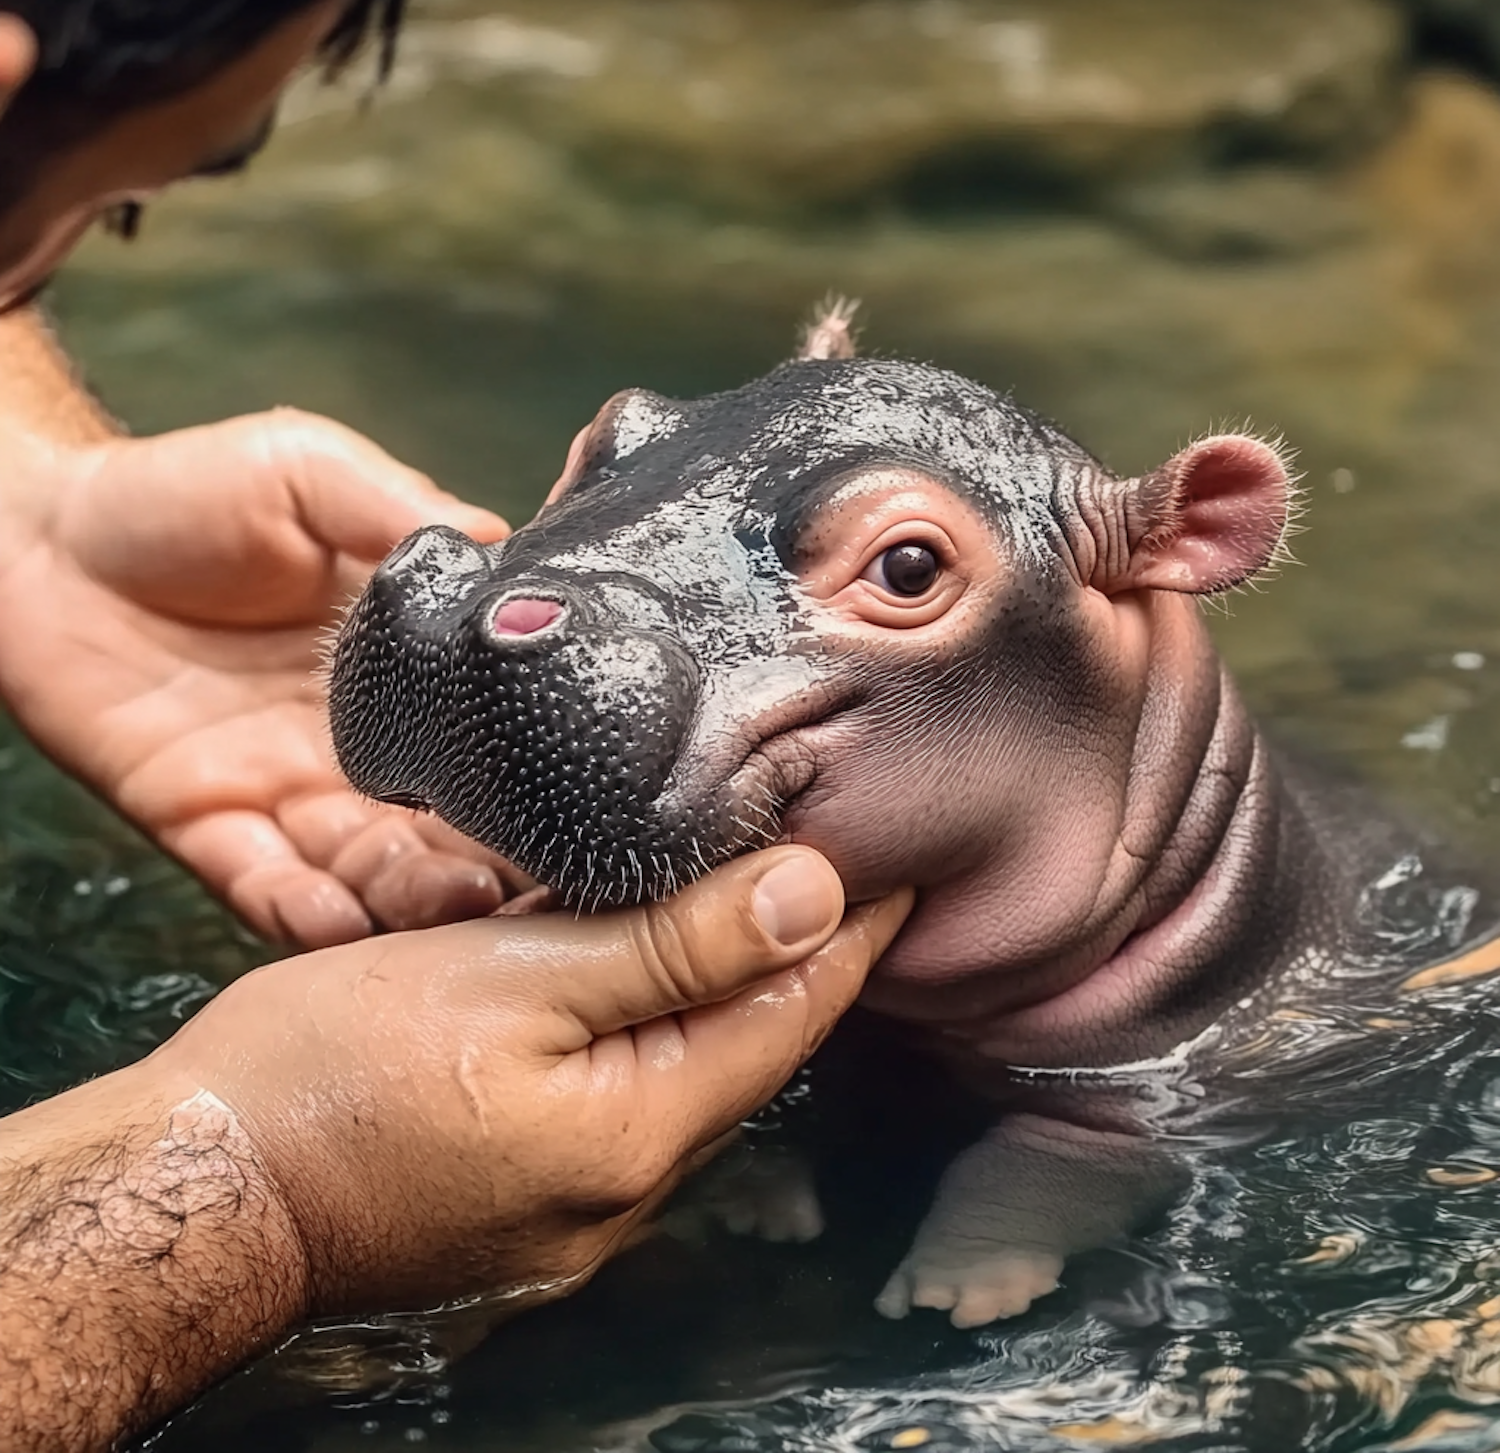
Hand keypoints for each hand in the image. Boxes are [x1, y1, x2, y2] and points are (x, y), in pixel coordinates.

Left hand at [0, 407, 515, 947]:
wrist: (35, 535)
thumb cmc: (179, 493)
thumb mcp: (308, 473)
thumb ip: (400, 511)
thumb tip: (507, 545)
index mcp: (398, 670)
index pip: (484, 733)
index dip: (532, 770)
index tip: (583, 795)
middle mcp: (359, 746)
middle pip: (445, 824)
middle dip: (492, 859)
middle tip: (535, 876)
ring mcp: (287, 791)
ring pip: (370, 872)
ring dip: (415, 898)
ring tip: (458, 904)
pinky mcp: (208, 825)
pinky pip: (264, 887)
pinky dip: (303, 915)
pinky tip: (341, 921)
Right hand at [0, 847, 910, 1450]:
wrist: (204, 1183)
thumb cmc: (331, 1070)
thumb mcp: (507, 976)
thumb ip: (667, 945)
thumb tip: (810, 897)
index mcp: (641, 1129)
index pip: (794, 1009)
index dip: (852, 926)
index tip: (897, 855)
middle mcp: (632, 1186)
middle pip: (752, 1044)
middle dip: (797, 950)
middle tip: (832, 850)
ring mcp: (583, 1202)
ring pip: (692, 1066)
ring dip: (725, 981)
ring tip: (754, 888)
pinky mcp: (535, 1192)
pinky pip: (631, 1090)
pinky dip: (659, 1019)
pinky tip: (648, 963)